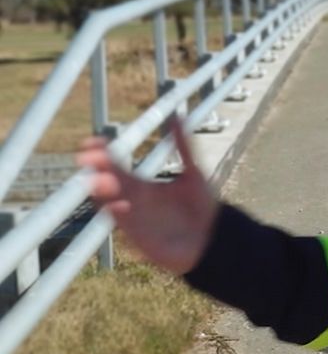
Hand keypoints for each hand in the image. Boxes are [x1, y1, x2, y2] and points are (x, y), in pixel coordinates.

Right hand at [77, 118, 218, 275]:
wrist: (215, 237)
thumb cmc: (202, 207)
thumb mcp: (194, 172)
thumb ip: (184, 146)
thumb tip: (178, 116)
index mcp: (142, 186)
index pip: (116, 166)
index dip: (103, 154)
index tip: (93, 140)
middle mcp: (133, 200)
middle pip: (108, 182)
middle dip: (97, 170)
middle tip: (88, 157)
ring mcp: (134, 219)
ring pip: (110, 203)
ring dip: (103, 193)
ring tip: (100, 180)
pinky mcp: (139, 237)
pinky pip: (125, 226)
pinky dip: (120, 216)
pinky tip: (120, 204)